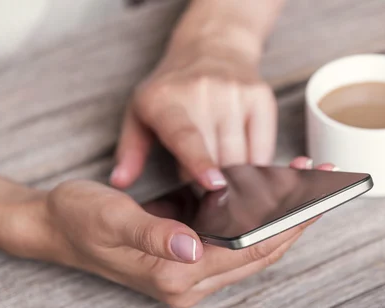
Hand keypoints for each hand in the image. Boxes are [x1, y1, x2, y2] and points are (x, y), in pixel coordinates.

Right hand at [44, 159, 332, 307]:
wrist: (58, 226)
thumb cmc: (82, 219)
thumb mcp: (112, 219)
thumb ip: (152, 234)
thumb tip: (192, 245)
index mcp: (175, 275)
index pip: (247, 252)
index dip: (286, 226)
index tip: (316, 200)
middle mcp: (189, 282)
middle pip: (259, 253)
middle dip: (294, 221)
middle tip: (324, 187)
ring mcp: (191, 273)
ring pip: (252, 248)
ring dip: (281, 219)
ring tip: (305, 185)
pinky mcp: (189, 258)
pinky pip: (236, 242)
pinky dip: (258, 220)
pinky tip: (271, 195)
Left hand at [110, 31, 276, 190]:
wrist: (212, 46)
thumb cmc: (171, 89)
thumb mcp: (139, 113)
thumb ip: (130, 151)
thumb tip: (119, 182)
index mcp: (167, 101)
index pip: (186, 136)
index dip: (200, 162)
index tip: (213, 184)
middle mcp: (204, 93)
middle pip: (218, 156)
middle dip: (211, 181)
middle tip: (202, 183)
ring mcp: (236, 94)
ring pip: (243, 156)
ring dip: (234, 175)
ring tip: (222, 170)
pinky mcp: (261, 98)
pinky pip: (265, 147)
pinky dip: (256, 164)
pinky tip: (245, 163)